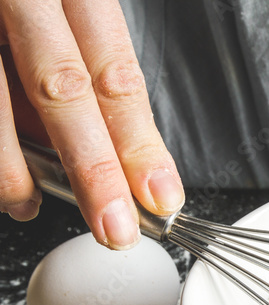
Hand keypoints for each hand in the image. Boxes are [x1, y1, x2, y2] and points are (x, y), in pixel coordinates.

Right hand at [0, 0, 182, 247]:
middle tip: (115, 227)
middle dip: (92, 168)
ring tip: (27, 203)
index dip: (139, 142)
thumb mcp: (55, 11)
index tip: (160, 194)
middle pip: (62, 88)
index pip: (115, 72)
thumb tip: (98, 150)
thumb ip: (76, 68)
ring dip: (14, 167)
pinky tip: (1, 173)